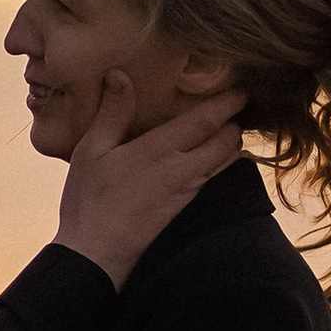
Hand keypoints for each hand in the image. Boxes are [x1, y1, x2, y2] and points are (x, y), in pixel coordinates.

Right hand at [55, 76, 245, 286]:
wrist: (97, 256)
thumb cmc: (89, 201)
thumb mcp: (91, 150)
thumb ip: (112, 112)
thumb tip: (120, 74)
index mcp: (160, 151)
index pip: (207, 121)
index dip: (228, 103)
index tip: (241, 89)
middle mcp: (183, 170)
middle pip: (227, 141)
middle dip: (235, 122)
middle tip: (236, 105)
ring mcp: (190, 192)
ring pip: (226, 162)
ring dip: (230, 143)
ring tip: (226, 127)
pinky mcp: (188, 208)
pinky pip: (216, 178)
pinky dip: (221, 162)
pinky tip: (208, 157)